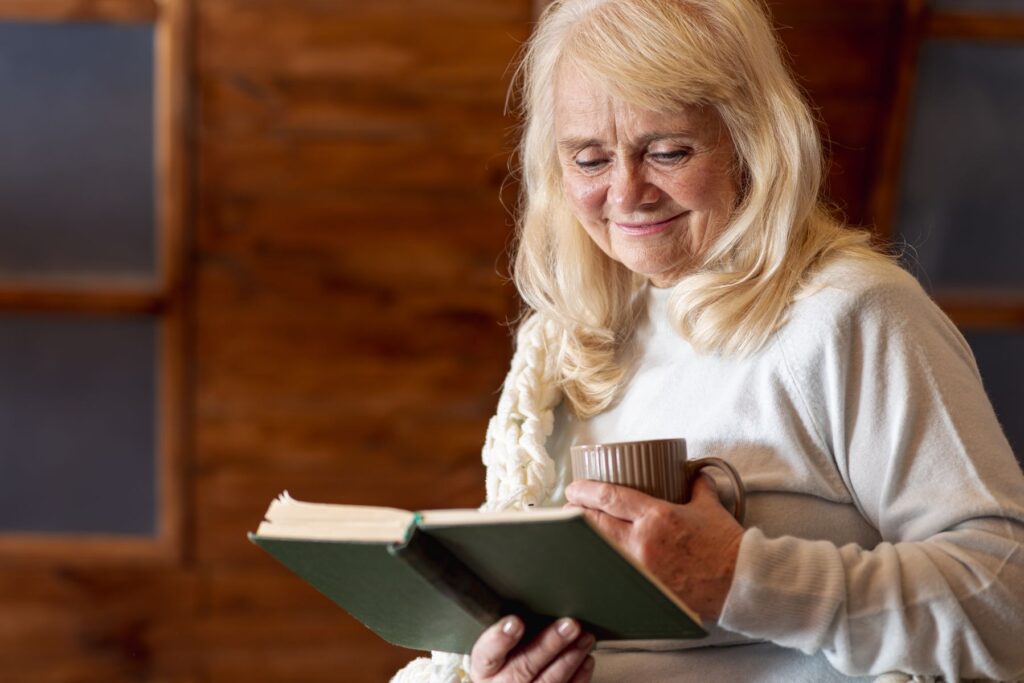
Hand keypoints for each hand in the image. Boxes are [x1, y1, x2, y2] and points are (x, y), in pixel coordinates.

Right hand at [469, 616, 594, 682]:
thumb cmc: (502, 662)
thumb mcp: (494, 645)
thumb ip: (508, 628)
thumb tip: (535, 598)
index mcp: (484, 667)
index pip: (488, 652)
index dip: (501, 638)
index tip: (515, 622)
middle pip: (525, 665)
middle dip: (550, 644)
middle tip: (569, 625)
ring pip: (549, 681)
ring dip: (571, 658)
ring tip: (585, 637)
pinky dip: (579, 677)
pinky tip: (586, 659)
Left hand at [564, 476, 743, 619]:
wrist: (740, 583)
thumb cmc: (727, 545)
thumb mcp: (709, 506)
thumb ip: (695, 485)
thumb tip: (689, 472)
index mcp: (657, 516)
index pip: (609, 498)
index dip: (585, 491)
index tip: (574, 487)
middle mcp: (643, 542)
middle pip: (595, 524)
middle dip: (575, 513)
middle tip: (568, 506)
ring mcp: (641, 569)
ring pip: (599, 548)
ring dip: (585, 537)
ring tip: (577, 529)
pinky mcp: (644, 588)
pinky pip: (613, 571)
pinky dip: (600, 561)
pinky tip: (593, 557)